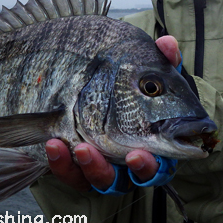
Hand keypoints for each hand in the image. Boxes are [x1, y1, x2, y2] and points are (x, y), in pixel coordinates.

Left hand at [46, 35, 181, 191]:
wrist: (96, 83)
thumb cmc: (129, 81)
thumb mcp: (146, 68)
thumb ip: (162, 59)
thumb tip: (169, 44)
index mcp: (157, 143)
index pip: (159, 163)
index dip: (149, 165)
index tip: (137, 155)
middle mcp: (134, 159)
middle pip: (137, 177)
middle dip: (133, 169)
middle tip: (129, 157)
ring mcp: (106, 163)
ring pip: (103, 178)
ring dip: (93, 167)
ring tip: (81, 149)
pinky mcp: (78, 166)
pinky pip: (71, 174)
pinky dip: (62, 163)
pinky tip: (53, 145)